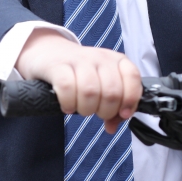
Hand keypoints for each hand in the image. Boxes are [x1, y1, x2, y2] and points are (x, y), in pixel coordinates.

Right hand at [14, 30, 140, 131]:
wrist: (49, 53)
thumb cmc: (79, 73)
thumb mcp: (101, 84)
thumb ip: (113, 106)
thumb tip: (112, 127)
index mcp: (116, 61)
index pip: (132, 77)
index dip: (130, 99)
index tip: (122, 113)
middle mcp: (100, 58)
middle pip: (112, 92)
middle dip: (105, 111)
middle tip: (95, 112)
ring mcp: (78, 60)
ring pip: (90, 91)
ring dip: (86, 109)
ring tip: (80, 109)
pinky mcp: (58, 66)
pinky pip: (67, 88)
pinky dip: (68, 103)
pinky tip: (67, 106)